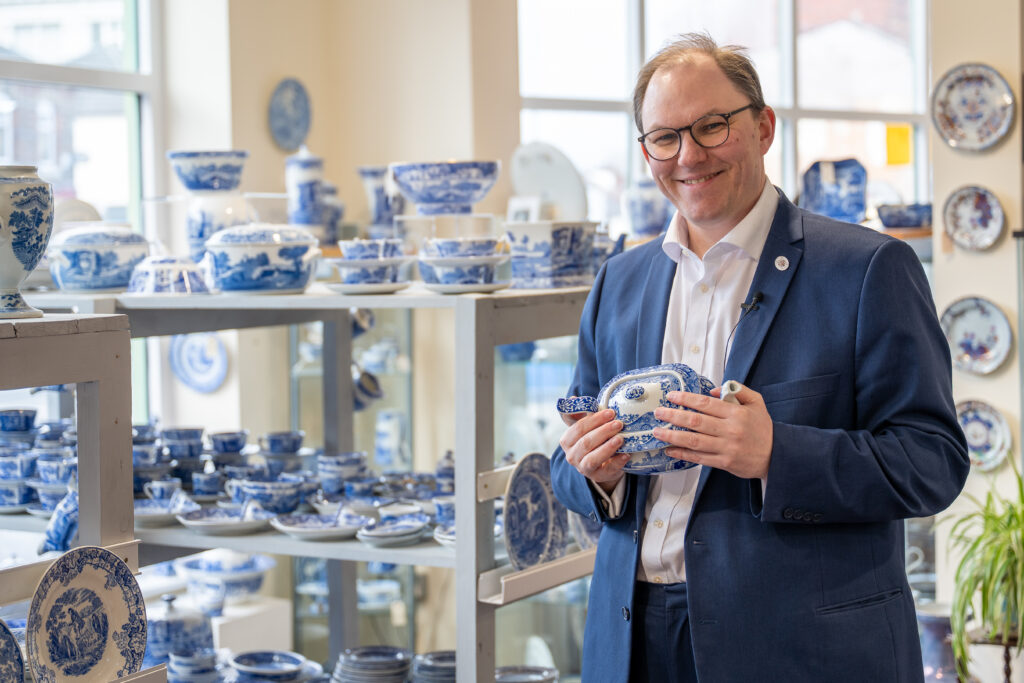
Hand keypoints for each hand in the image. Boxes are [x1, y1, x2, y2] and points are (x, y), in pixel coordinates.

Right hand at [558, 406, 629, 490]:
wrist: (600, 463)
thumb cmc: (592, 439)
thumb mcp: (584, 426)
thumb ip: (579, 414)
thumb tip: (573, 399)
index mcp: (567, 441)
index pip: (578, 428)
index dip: (594, 420)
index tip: (610, 412)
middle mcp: (572, 456)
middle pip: (586, 442)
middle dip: (603, 431)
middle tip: (619, 423)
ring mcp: (584, 468)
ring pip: (593, 458)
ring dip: (608, 448)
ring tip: (621, 438)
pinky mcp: (598, 477)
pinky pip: (607, 470)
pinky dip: (617, 462)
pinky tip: (626, 455)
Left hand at [652, 382, 773, 478]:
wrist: (777, 455)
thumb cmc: (763, 428)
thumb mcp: (757, 402)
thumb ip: (738, 390)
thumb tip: (712, 389)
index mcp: (736, 413)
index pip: (706, 403)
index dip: (686, 399)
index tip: (671, 396)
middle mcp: (730, 430)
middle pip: (696, 422)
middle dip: (673, 416)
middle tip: (658, 413)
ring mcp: (726, 447)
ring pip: (694, 441)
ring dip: (673, 436)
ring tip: (657, 432)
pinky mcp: (724, 462)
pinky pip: (700, 458)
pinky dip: (683, 454)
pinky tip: (670, 450)